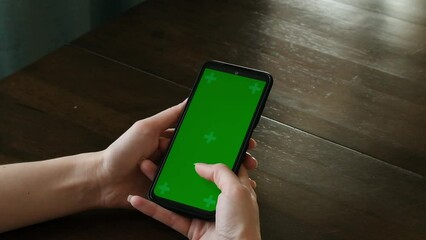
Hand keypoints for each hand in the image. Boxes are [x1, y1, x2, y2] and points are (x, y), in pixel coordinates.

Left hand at [95, 100, 257, 208]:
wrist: (103, 181)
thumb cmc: (121, 151)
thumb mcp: (146, 128)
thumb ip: (168, 116)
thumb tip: (188, 100)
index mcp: (170, 140)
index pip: (200, 136)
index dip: (219, 136)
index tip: (239, 136)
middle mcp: (173, 157)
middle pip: (203, 156)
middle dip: (224, 156)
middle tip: (245, 158)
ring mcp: (171, 175)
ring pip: (198, 174)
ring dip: (215, 175)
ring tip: (234, 175)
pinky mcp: (167, 192)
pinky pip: (185, 191)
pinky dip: (198, 191)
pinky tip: (215, 192)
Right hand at [128, 163, 259, 239]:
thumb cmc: (242, 225)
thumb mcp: (236, 190)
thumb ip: (220, 172)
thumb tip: (200, 164)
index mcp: (235, 188)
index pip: (223, 165)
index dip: (211, 152)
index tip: (197, 141)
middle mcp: (218, 198)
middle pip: (195, 178)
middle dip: (179, 166)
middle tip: (164, 153)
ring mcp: (202, 212)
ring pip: (178, 194)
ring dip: (161, 183)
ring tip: (146, 168)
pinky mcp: (190, 227)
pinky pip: (168, 215)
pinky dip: (152, 208)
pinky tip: (138, 199)